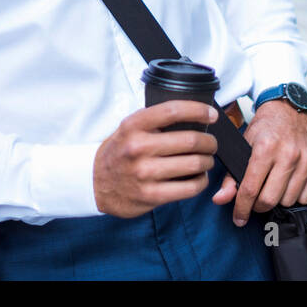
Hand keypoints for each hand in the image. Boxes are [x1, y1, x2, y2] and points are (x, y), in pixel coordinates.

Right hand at [93, 101, 219, 217]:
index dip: (199, 110)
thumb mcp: (129, 129)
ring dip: (207, 161)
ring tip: (206, 160)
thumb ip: (154, 122)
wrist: (95, 183)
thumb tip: (193, 117)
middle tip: (211, 143)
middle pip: (191, 140)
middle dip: (209, 142)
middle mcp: (138, 147)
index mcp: (133, 126)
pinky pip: (189, 188)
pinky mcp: (151, 195)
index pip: (173, 111)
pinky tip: (199, 177)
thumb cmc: (119, 152)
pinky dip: (201, 181)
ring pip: (194, 164)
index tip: (211, 114)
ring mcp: (145, 173)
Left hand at [211, 99, 306, 225]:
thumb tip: (220, 199)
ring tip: (272, 187)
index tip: (239, 218)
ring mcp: (306, 159)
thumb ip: (231, 176)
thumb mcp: (243, 146)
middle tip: (255, 201)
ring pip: (288, 200)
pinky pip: (306, 196)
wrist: (288, 110)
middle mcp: (288, 154)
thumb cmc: (264, 129)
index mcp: (265, 148)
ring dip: (277, 200)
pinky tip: (288, 184)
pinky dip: (295, 196)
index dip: (242, 208)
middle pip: (270, 199)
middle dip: (258, 206)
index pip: (251, 189)